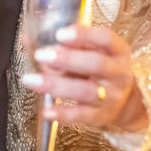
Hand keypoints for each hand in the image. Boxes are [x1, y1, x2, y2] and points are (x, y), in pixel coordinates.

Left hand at [21, 24, 146, 131]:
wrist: (124, 102)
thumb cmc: (100, 70)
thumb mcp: (92, 51)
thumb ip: (65, 44)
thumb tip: (26, 37)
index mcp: (118, 51)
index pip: (106, 39)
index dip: (85, 35)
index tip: (61, 34)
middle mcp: (118, 73)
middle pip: (96, 64)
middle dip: (67, 59)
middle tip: (42, 55)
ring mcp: (111, 96)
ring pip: (86, 91)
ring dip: (57, 85)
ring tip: (32, 80)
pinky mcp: (100, 116)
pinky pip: (81, 115)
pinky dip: (63, 114)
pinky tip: (47, 110)